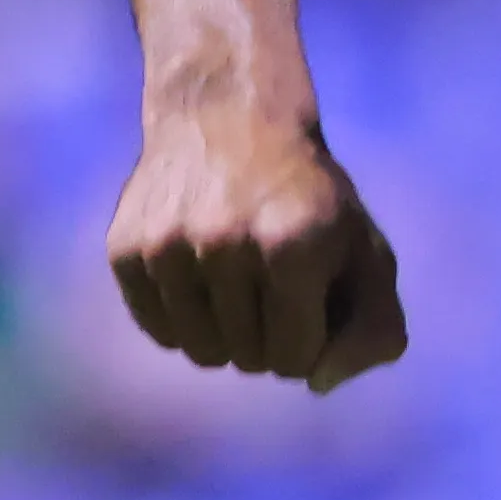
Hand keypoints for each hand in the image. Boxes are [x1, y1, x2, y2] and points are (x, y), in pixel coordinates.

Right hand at [108, 95, 410, 389]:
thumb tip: (318, 384)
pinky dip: (184, 318)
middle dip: (270, 335)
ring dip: (226, 331)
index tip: (311, 295)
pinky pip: (159, 330)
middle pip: (249, 360)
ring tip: (237, 279)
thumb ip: (375, 326)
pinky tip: (198, 273)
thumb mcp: (366, 250)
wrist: (227, 116)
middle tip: (272, 280)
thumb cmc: (309, 199)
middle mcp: (225, 244)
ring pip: (201, 352)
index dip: (310, 338)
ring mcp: (169, 246)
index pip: (296, 360)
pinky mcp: (126, 248)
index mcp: (294, 245)